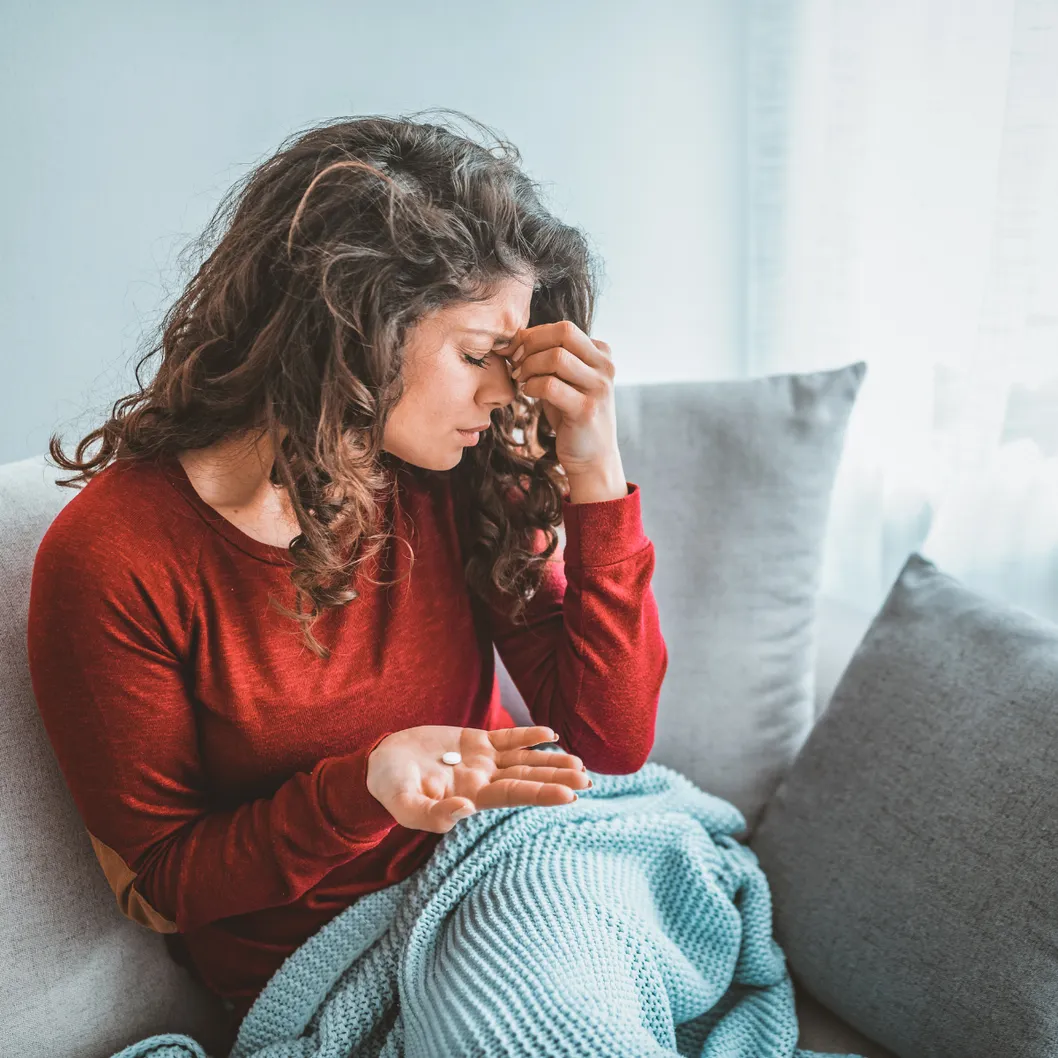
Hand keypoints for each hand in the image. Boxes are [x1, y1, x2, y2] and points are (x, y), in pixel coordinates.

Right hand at [366, 724, 591, 833]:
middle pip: (527, 777)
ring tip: (579, 762)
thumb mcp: (404, 807)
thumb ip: (432, 815)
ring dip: (551, 759)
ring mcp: (481, 760)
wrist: (379, 764)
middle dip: (557, 778)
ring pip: (523, 759)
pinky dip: (528, 735)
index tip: (571, 795)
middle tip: (589, 779)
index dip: (543, 793)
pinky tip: (549, 733)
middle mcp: (483, 780)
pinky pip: (506, 738)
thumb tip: (466, 810)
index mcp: (471, 797)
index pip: (515, 795)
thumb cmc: (390, 789)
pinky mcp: (473, 741)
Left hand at [505, 320, 620, 476]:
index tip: (515, 351)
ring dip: (529, 366)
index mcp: (601, 354)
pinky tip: (527, 393)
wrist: (592, 457)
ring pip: (556, 357)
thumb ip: (547, 357)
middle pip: (563, 333)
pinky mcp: (586, 409)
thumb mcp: (563, 380)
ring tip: (521, 379)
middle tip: (515, 362)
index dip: (533, 335)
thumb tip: (513, 339)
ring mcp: (599, 387)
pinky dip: (531, 386)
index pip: (563, 328)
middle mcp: (605, 366)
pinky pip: (550, 385)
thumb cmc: (571, 415)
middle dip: (531, 344)